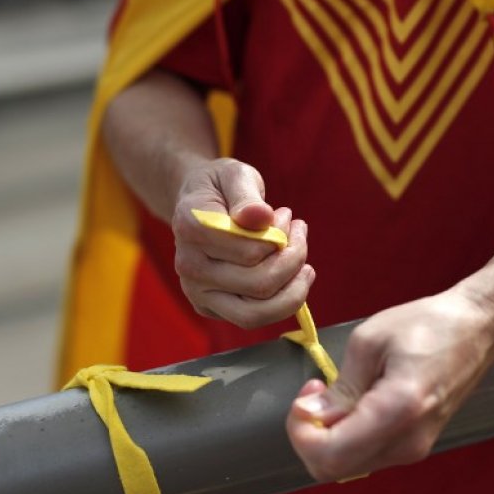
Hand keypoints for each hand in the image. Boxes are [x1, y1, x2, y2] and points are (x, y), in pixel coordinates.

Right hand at [171, 157, 314, 327]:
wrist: (197, 202)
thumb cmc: (222, 186)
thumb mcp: (236, 175)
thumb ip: (247, 195)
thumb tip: (261, 217)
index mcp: (192, 227)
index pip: (251, 251)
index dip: (281, 237)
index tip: (287, 216)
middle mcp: (189, 266)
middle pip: (259, 284)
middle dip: (293, 259)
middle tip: (299, 232)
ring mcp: (197, 291)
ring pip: (255, 314)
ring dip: (293, 290)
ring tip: (305, 265)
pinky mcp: (209, 308)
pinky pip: (253, 318)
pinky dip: (283, 300)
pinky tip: (292, 274)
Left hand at [285, 289, 493, 481]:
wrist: (476, 329)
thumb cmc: (429, 324)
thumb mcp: (370, 340)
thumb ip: (340, 386)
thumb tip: (310, 414)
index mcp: (397, 410)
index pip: (331, 455)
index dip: (301, 432)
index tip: (304, 397)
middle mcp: (409, 441)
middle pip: (334, 469)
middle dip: (310, 436)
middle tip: (315, 394)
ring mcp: (415, 448)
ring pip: (349, 465)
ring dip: (328, 436)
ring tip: (335, 392)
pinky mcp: (416, 444)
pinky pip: (367, 454)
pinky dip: (348, 436)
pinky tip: (355, 402)